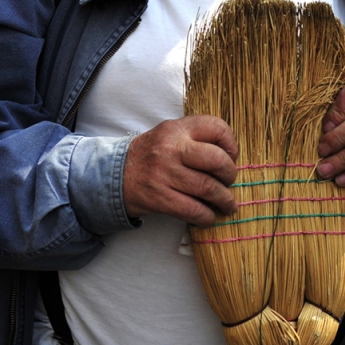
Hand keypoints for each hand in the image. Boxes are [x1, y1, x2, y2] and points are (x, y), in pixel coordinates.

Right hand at [123, 116, 237, 224]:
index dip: (232, 144)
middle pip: (217, 160)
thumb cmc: (151, 156)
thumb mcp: (169, 135)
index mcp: (176, 129)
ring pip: (208, 188)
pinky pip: (193, 210)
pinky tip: (208, 217)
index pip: (216, 127)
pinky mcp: (159, 197)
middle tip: (229, 182)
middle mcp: (171, 148)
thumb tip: (231, 158)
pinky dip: (206, 217)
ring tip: (228, 204)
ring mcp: (164, 173)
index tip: (231, 157)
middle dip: (230, 175)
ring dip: (224, 200)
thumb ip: (196, 139)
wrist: (112, 175)